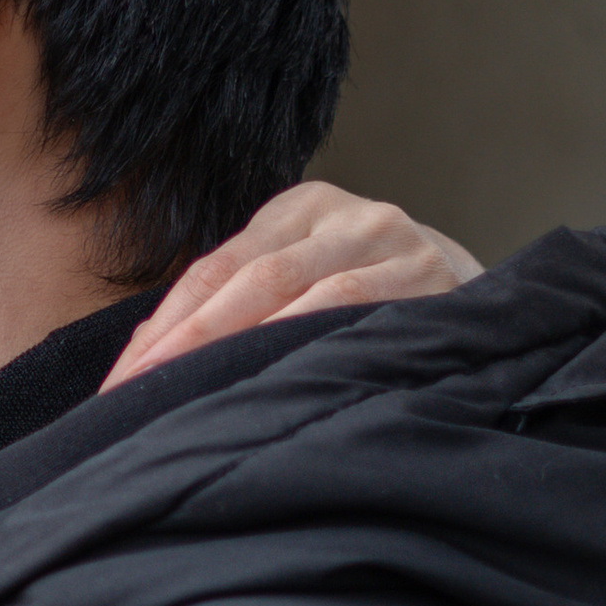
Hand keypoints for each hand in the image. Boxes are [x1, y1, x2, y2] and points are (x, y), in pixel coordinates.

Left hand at [102, 181, 480, 392]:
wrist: (488, 306)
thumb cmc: (378, 312)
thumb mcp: (307, 292)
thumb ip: (241, 315)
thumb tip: (146, 370)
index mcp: (296, 211)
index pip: (210, 271)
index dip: (159, 329)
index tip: (116, 387)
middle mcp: (340, 213)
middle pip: (242, 277)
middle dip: (182, 341)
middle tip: (134, 395)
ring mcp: (387, 235)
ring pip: (290, 288)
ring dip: (232, 344)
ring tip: (183, 392)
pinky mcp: (428, 268)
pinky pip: (351, 302)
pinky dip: (303, 335)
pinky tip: (267, 373)